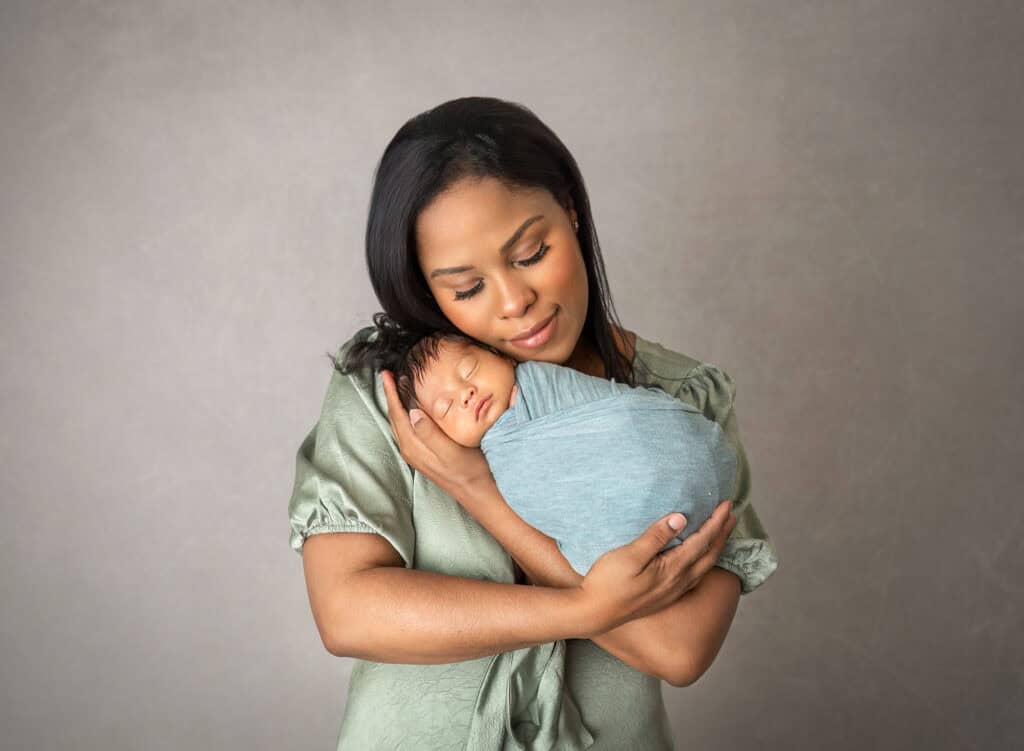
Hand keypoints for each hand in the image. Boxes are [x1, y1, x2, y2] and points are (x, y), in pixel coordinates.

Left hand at [379, 369, 493, 499]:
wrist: (478, 493)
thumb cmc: (469, 472)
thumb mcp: (451, 452)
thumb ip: (430, 434)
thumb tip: (412, 413)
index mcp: (414, 446)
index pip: (397, 413)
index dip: (391, 393)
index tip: (387, 375)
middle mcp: (410, 450)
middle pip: (395, 417)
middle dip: (391, 395)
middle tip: (390, 376)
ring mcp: (416, 453)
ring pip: (400, 423)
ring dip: (398, 403)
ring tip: (399, 387)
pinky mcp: (424, 454)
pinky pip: (408, 429)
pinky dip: (407, 414)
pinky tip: (415, 408)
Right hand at [575, 499, 737, 635]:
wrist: (593, 613)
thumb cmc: (607, 582)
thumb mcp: (629, 555)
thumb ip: (656, 537)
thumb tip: (681, 518)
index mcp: (672, 569)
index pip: (702, 541)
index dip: (716, 522)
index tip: (726, 504)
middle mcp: (678, 582)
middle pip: (709, 554)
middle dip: (722, 533)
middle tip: (732, 514)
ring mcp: (672, 592)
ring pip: (704, 567)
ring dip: (716, 548)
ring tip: (722, 534)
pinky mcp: (664, 597)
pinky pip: (695, 576)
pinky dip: (704, 561)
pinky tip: (699, 560)